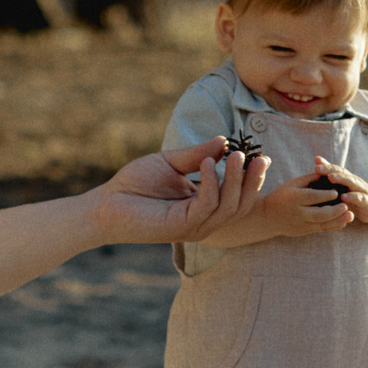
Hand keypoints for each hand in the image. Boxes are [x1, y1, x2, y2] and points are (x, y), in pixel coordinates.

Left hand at [85, 137, 271, 245]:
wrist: (106, 204)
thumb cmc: (135, 184)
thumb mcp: (171, 162)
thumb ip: (197, 154)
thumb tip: (224, 141)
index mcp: (204, 205)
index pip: (238, 196)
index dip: (253, 179)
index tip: (262, 156)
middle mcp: (203, 219)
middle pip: (241, 206)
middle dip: (252, 182)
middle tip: (256, 157)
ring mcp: (194, 226)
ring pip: (228, 208)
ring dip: (235, 181)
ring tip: (236, 156)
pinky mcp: (180, 227)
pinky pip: (206, 206)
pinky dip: (211, 184)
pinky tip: (208, 163)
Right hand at [243, 164, 353, 241]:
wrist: (267, 217)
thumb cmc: (281, 196)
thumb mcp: (292, 184)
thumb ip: (309, 178)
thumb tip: (326, 172)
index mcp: (294, 198)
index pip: (312, 197)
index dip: (325, 195)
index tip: (337, 192)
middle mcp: (297, 212)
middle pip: (319, 214)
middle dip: (335, 211)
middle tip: (347, 206)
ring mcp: (301, 224)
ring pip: (322, 224)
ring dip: (338, 220)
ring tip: (350, 215)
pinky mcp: (304, 231)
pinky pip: (321, 230)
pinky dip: (333, 226)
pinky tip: (343, 222)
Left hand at [310, 157, 367, 224]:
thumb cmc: (354, 194)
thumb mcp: (342, 186)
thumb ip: (330, 174)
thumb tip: (317, 160)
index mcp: (346, 178)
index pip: (335, 170)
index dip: (326, 166)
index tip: (315, 165)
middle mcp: (354, 181)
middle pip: (342, 173)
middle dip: (330, 170)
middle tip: (318, 168)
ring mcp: (361, 190)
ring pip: (351, 182)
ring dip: (341, 179)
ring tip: (331, 177)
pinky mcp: (367, 202)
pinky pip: (360, 198)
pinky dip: (352, 197)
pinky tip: (344, 197)